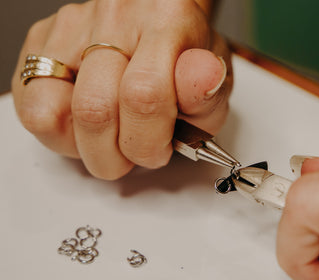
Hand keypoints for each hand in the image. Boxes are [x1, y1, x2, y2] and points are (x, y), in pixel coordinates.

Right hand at [11, 0, 231, 179]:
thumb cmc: (185, 59)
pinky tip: (89, 126)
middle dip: (121, 153)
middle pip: (95, 110)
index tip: (162, 147)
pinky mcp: (41, 46)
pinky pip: (33, 111)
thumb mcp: (215, 83)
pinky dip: (62, 136)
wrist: (160, 28)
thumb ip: (209, 94)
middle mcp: (114, 17)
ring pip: (57, 115)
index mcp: (167, 20)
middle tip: (139, 148)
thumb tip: (202, 80)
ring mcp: (72, 29)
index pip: (144, 96)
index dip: (151, 141)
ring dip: (93, 148)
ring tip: (116, 137)